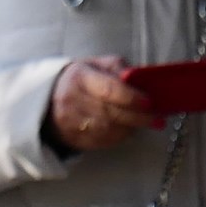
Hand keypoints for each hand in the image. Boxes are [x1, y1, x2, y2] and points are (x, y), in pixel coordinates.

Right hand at [45, 57, 160, 151]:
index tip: (149, 102)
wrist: (47, 100)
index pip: (109, 90)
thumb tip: (138, 77)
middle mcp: (72, 100)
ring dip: (132, 128)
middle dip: (139, 117)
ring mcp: (72, 123)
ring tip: (146, 122)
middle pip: (112, 113)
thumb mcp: (94, 65)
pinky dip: (121, 136)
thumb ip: (117, 68)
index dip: (132, 98)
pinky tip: (129, 130)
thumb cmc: (80, 80)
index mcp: (79, 77)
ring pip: (110, 130)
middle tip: (158, 119)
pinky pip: (104, 141)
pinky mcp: (74, 139)